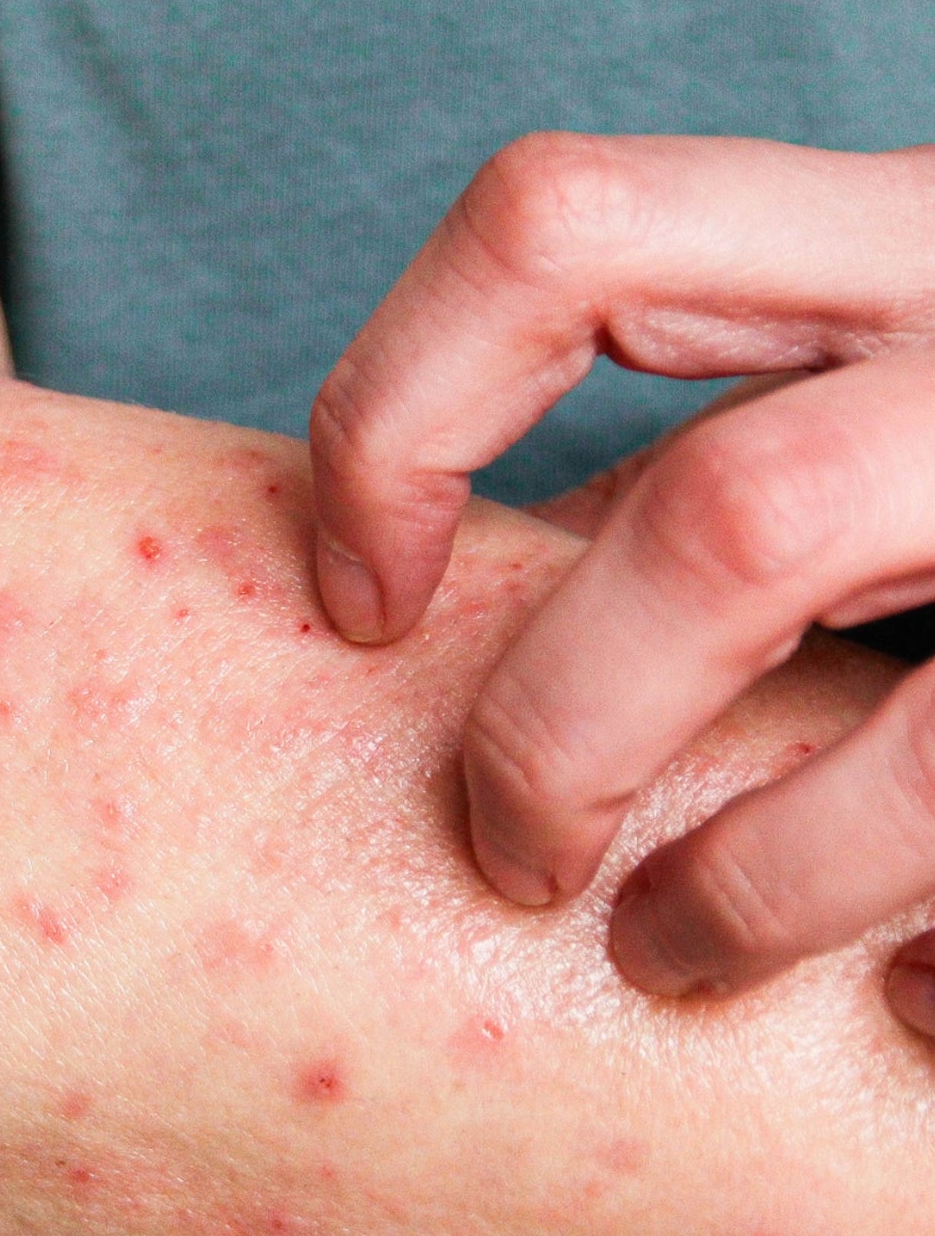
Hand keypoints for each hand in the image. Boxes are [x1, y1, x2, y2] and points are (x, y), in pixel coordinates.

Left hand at [305, 131, 934, 1016]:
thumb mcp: (865, 384)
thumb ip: (701, 450)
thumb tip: (462, 578)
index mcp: (889, 239)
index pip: (558, 230)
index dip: (401, 414)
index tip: (356, 597)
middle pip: (722, 519)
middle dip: (565, 728)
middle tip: (506, 849)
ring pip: (910, 743)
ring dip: (749, 887)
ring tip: (670, 957)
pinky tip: (912, 1005)